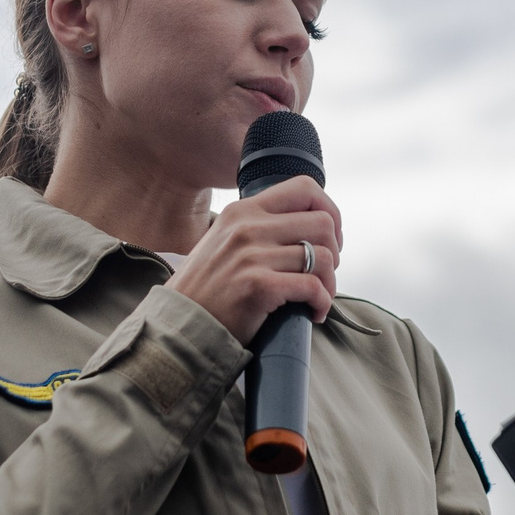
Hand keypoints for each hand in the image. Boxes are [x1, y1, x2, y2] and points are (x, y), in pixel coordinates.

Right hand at [166, 177, 343, 343]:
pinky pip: (313, 287)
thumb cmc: (207, 290)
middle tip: (322, 274)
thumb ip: (257, 228)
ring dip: (330, 282)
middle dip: (334, 251)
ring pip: (323, 257)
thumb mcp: (224, 241)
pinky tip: (313, 313)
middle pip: (323, 222)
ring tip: (318, 297)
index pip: (305, 188)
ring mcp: (252, 256)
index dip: (329, 211)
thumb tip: (306, 225)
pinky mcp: (258, 287)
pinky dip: (322, 302)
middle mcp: (248, 227)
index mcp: (243, 211)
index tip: (328, 238)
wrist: (180, 326)